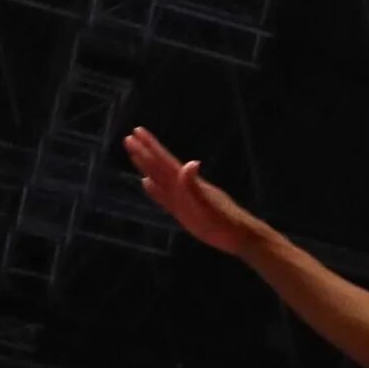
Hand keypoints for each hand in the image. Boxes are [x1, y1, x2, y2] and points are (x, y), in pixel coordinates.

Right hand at [124, 127, 260, 254]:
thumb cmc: (224, 223)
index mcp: (187, 184)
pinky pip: (164, 197)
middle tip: (129, 137)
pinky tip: (146, 183)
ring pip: (160, 179)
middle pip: (160, 166)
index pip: (164, 161)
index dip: (150, 147)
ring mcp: (183, 199)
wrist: (240, 236)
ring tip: (135, 154)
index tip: (136, 132)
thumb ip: (195, 186)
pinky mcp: (184, 211)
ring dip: (147, 166)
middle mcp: (184, 188)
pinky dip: (154, 190)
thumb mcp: (207, 206)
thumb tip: (190, 163)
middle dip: (145, 152)